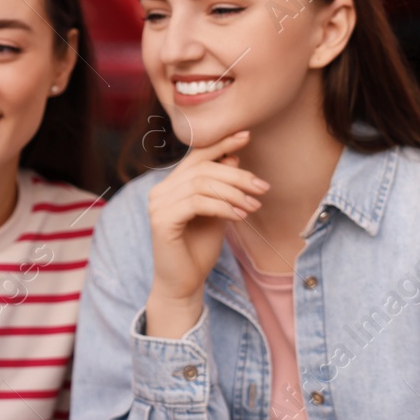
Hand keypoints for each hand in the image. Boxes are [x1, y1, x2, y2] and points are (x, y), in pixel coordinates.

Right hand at [144, 129, 267, 336]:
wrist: (183, 284)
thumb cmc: (198, 250)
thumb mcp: (217, 212)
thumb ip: (221, 188)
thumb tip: (234, 158)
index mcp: (171, 186)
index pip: (196, 156)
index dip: (221, 143)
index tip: (246, 134)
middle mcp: (160, 191)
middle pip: (202, 169)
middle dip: (237, 176)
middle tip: (262, 188)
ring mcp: (157, 205)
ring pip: (201, 184)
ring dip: (234, 194)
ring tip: (254, 206)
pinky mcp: (161, 221)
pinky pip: (197, 203)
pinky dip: (223, 207)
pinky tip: (239, 216)